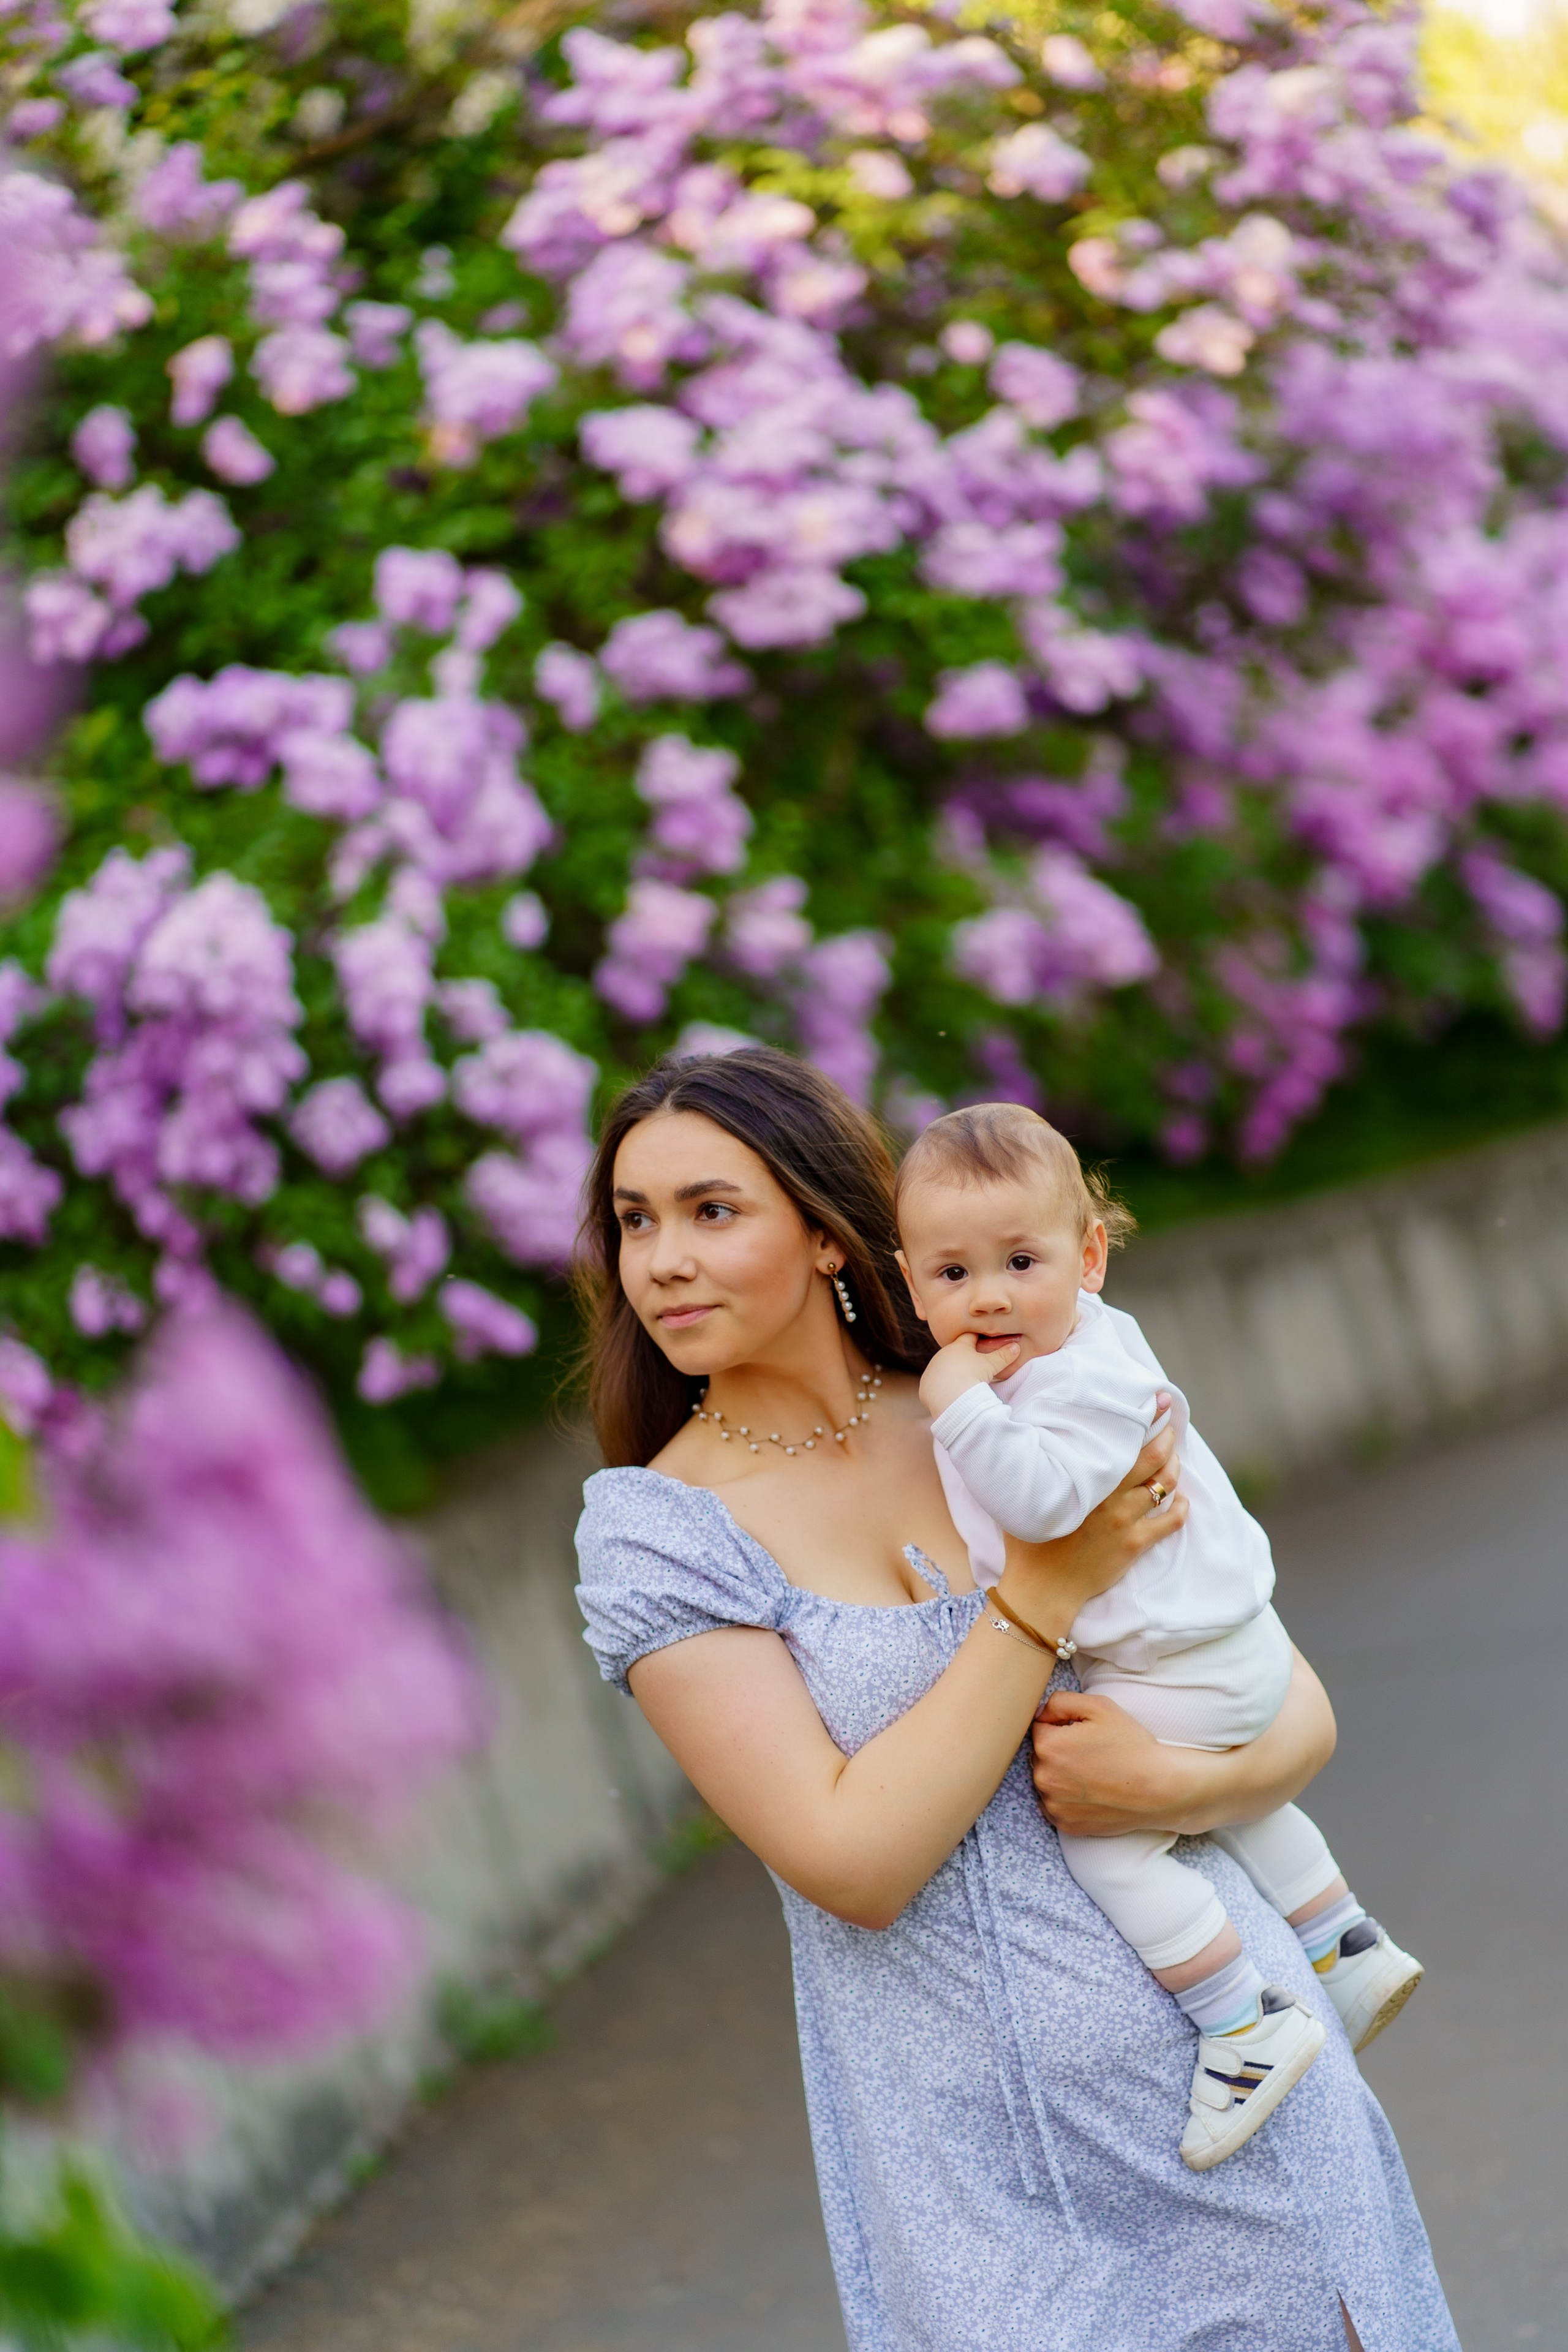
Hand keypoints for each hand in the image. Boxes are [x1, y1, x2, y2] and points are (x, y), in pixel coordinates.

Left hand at [919, 1332, 1019, 1419]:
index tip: (982, 1340)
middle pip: (954, 1353)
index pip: (968, 1337)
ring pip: (942, 1368)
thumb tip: (1017, 1346)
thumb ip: (1003, 1355)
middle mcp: (942, 1355)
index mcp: (958, 1346)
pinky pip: (934, 1384)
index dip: (976, 1338)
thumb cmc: (973, 1375)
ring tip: (960, 1380)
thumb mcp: (991, 1365)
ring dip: (950, 1372)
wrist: (952, 1397)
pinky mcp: (925, 1385)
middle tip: (972, 1364)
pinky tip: (948, 1393)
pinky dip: (941, 1387)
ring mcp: (932, 1369)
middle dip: (962, 1357)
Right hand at [992, 1414, 1187, 1631]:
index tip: (1159, 1402)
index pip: (1124, 1442)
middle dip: (1167, 1438)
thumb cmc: (1028, 1543)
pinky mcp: (1135, 1544)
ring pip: (1164, 1486)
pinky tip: (1182, 1500)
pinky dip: (1181, 1508)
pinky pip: (1170, 1522)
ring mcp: (1126, 1521)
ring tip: (1175, 1459)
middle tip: (1170, 1426)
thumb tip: (1039, 1438)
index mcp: (1087, 1481)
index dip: (1147, 1420)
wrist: (1043, 1589)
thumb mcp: (1028, 1496)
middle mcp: (1111, 1497)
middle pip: (1152, 1459)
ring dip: (1174, 1469)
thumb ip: (1040, 1467)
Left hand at [1031, 1686, 1192, 1836]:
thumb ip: (1060, 1701)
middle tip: (1090, 1754)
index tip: (1083, 1734)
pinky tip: (1091, 1792)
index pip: (1038, 1728)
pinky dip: (1067, 1799)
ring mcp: (1054, 1805)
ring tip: (1093, 1773)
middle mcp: (1044, 1778)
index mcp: (1048, 1746)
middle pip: (1040, 1756)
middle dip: (1058, 1751)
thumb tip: (1041, 1713)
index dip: (1061, 1727)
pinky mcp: (1065, 1824)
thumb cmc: (1130, 1745)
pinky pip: (1055, 1806)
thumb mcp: (1099, 1706)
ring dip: (1060, 1776)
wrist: (1158, 1788)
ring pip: (1046, 1781)